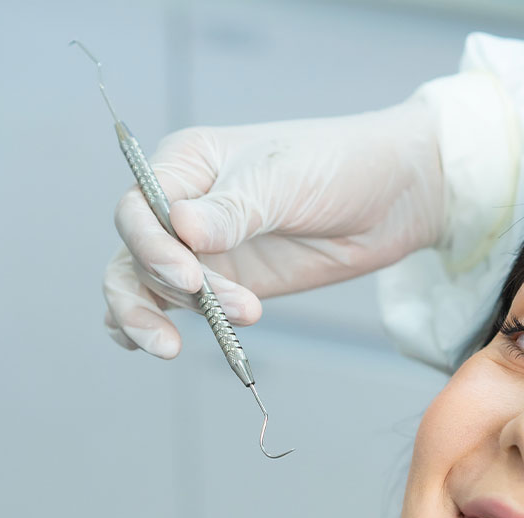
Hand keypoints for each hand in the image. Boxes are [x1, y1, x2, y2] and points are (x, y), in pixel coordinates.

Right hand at [102, 99, 444, 357]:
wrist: (390, 198)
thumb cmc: (335, 166)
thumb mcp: (284, 181)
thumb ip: (233, 210)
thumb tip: (179, 227)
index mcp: (186, 164)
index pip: (139, 208)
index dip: (152, 245)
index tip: (190, 275)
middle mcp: (179, 207)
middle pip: (133, 253)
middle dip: (156, 287)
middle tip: (203, 305)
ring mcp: (197, 250)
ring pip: (141, 286)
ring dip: (151, 317)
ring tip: (176, 347)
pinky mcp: (219, 286)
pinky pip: (170, 308)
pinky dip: (153, 325)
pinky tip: (159, 343)